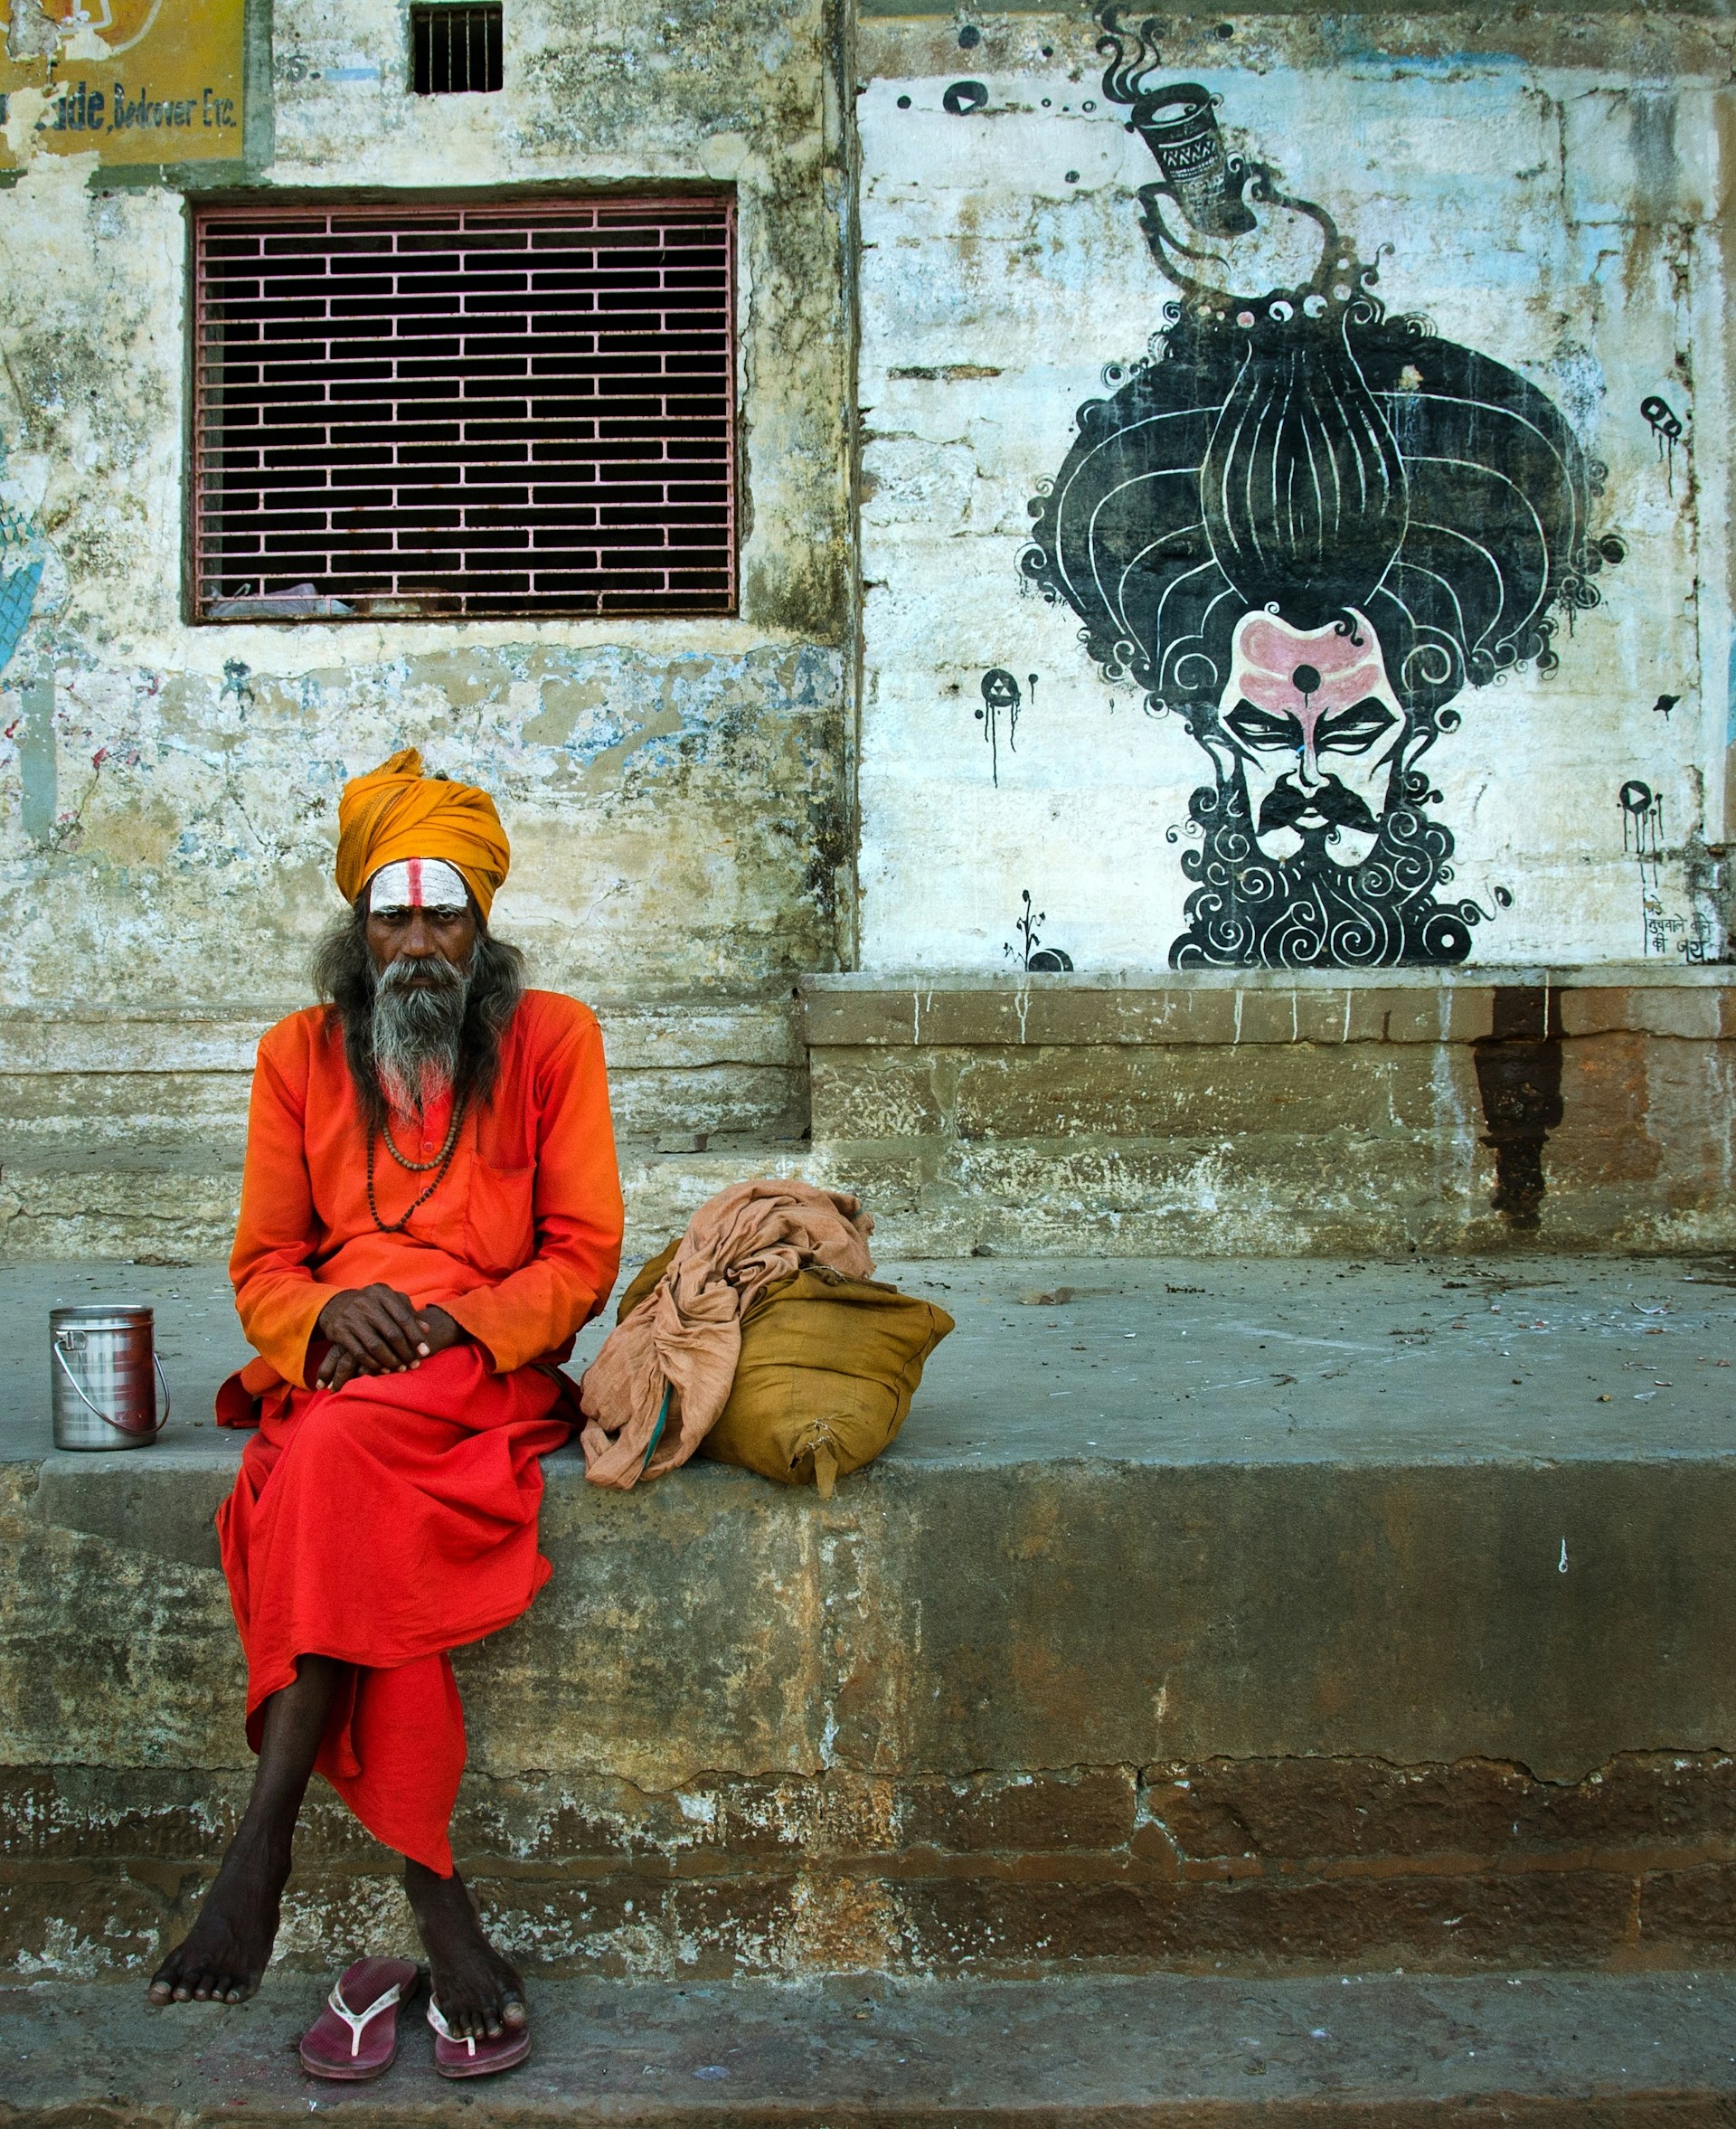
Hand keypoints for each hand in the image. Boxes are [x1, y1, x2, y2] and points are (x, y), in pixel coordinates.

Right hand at [314, 1287, 467, 1388]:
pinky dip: (373, 1364)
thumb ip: (408, 1313)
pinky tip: (383, 1370)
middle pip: (391, 1333)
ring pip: (375, 1345)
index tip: (425, 1352)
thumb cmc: (372, 1305)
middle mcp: (366, 1302)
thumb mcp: (389, 1303)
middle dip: (405, 1352)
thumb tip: (427, 1330)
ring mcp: (351, 1317)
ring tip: (401, 1369)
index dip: (416, 1336)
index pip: (404, 1317)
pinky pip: (359, 1353)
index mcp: (382, 1293)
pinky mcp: (339, 1331)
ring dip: (391, 1360)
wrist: (336, 1305)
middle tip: (414, 1364)